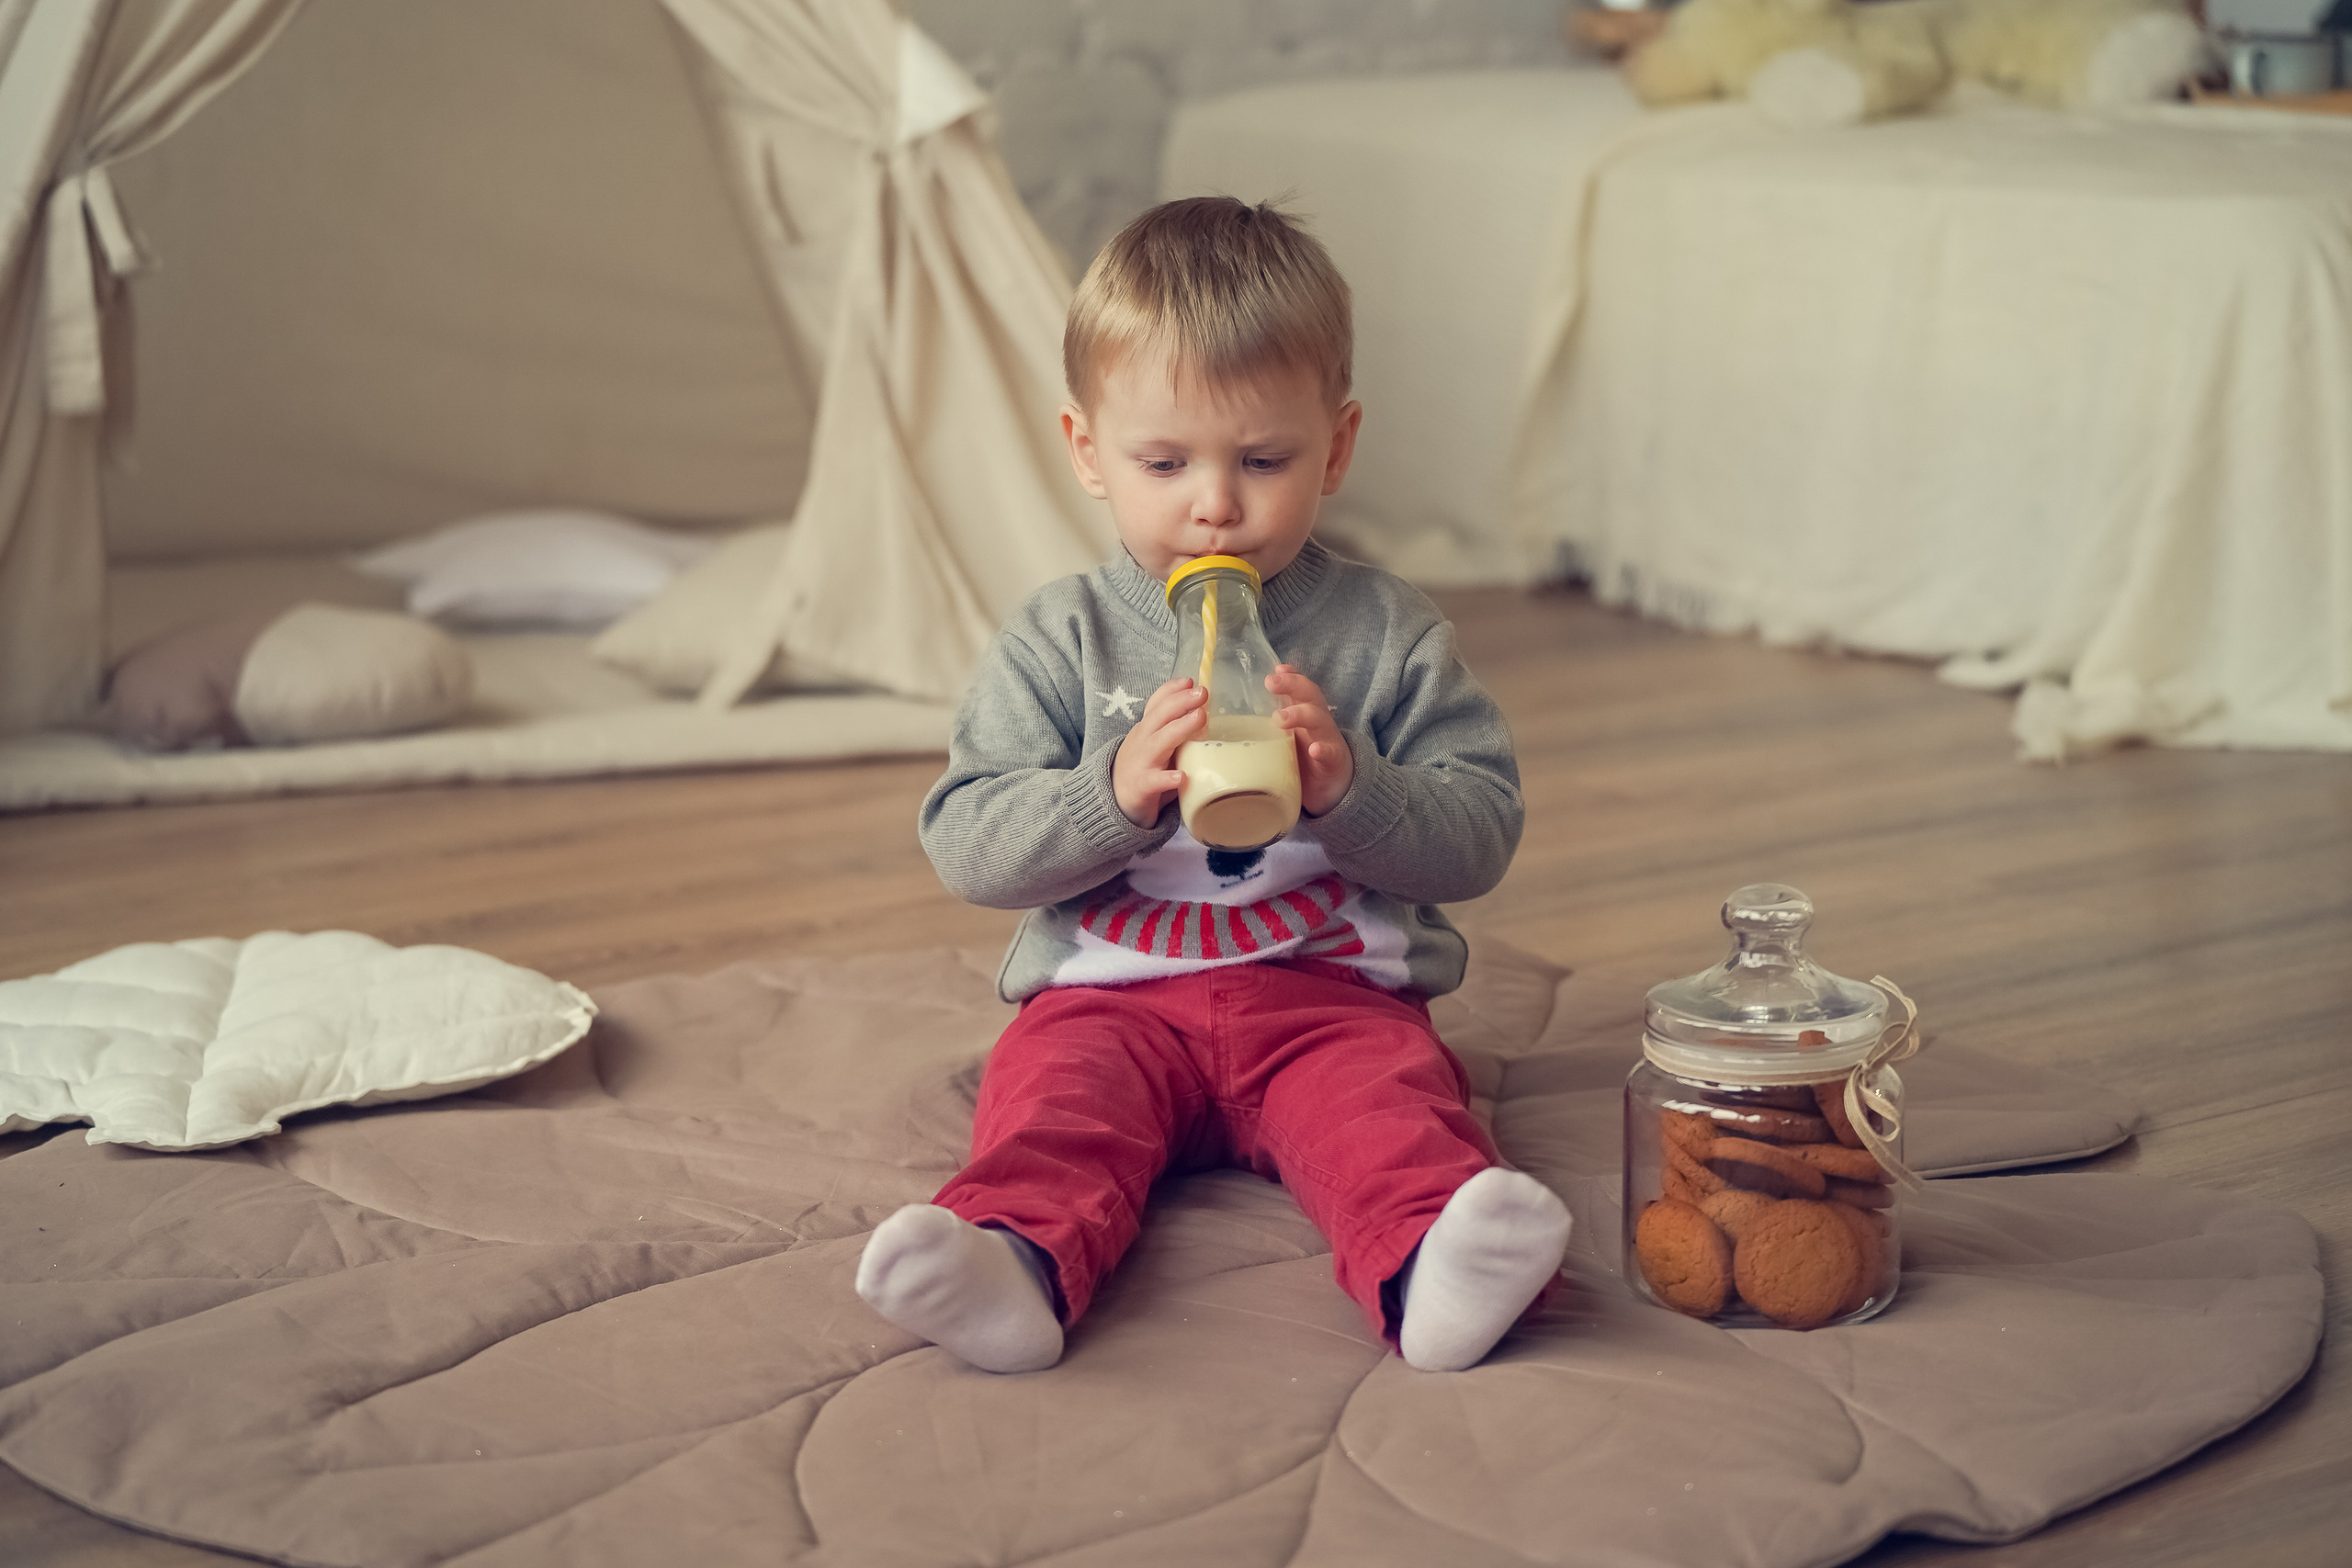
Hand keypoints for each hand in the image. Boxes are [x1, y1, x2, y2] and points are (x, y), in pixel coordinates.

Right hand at [1113, 677, 1206, 827]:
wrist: (1113, 802)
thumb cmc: (1143, 770)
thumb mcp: (1154, 744)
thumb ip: (1172, 730)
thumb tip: (1203, 712)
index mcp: (1146, 729)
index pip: (1156, 704)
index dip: (1172, 690)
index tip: (1190, 681)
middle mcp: (1143, 741)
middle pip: (1160, 716)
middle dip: (1181, 701)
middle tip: (1203, 693)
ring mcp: (1141, 763)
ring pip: (1159, 742)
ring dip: (1180, 728)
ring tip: (1199, 718)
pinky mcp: (1142, 787)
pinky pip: (1154, 781)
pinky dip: (1167, 779)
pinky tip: (1182, 777)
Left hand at [1268, 664, 1353, 816]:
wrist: (1332, 787)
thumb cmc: (1301, 758)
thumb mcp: (1283, 738)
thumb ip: (1264, 725)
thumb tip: (1224, 718)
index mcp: (1303, 713)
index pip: (1298, 687)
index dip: (1290, 675)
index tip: (1276, 668)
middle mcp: (1316, 721)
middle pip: (1309, 695)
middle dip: (1292, 684)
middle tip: (1271, 682)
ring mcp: (1326, 739)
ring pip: (1318, 719)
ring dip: (1300, 714)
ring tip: (1280, 718)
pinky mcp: (1333, 762)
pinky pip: (1330, 753)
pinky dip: (1322, 750)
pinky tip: (1314, 750)